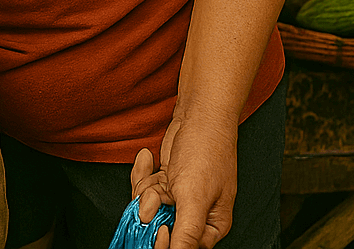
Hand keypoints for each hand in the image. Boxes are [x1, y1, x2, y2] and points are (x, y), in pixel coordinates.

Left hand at [130, 109, 238, 248]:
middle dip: (152, 205)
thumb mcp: (195, 196)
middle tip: (158, 192)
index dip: (164, 239)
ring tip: (160, 174)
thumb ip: (186, 230)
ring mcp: (178, 197)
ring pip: (147, 205)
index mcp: (211, 225)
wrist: (198, 117)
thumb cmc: (206, 153)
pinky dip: (142, 173)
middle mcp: (195, 214)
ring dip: (147, 187)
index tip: (157, 225)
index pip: (182, 246)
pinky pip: (144, 187)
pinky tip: (148, 157)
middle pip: (160, 225)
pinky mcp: (166, 182)